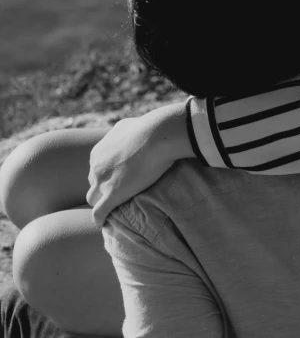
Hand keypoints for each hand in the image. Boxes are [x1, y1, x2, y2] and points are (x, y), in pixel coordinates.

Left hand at [86, 99, 192, 226]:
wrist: (156, 134)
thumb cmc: (148, 127)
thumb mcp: (127, 126)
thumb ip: (121, 134)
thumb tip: (126, 134)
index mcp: (99, 151)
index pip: (96, 168)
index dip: (106, 175)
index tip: (117, 179)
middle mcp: (96, 165)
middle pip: (93, 183)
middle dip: (102, 189)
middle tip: (118, 193)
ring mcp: (103, 181)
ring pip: (93, 199)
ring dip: (100, 203)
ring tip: (112, 210)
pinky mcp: (112, 194)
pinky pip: (99, 213)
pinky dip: (100, 219)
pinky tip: (105, 224)